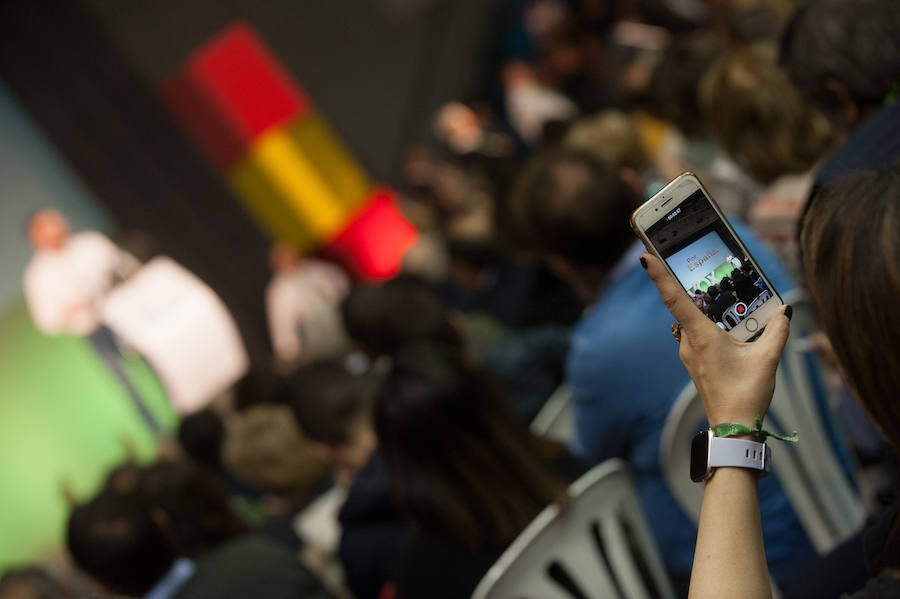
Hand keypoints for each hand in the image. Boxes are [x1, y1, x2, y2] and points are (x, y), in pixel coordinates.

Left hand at [642, 254, 790, 425]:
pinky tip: (729, 326)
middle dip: (691, 286)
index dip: (659, 276)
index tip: (645, 257)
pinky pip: (699, 336)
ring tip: (724, 295)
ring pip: (693, 322)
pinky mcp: (696, 362)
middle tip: (696, 264)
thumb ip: (776, 331)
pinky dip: (710, 325)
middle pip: (685, 306)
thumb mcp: (767, 359)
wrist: (733, 428)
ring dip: (706, 308)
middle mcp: (689, 342)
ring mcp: (689, 354)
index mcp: (701, 336)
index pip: (674, 299)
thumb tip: (783, 311)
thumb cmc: (745, 394)